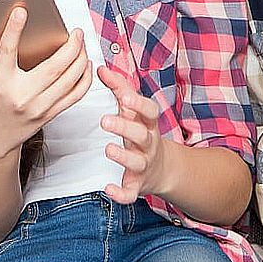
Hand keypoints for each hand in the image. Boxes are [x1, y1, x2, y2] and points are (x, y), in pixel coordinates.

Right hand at [0, 6, 93, 158]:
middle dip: (71, 46)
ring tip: (82, 45)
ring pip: (69, 80)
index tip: (21, 12)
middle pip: (53, 67)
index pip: (7, 51)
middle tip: (76, 32)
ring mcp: (39, 106)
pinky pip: (75, 95)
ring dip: (81, 59)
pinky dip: (84, 78)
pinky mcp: (51, 113)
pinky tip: (85, 65)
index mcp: (1, 82)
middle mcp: (22, 95)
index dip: (14, 30)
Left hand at [97, 64, 165, 203]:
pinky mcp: (137, 185)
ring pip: (136, 162)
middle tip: (104, 121)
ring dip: (123, 157)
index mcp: (148, 124)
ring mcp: (144, 165)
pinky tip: (108, 189)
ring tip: (108, 149)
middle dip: (125, 128)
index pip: (149, 111)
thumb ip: (119, 89)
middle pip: (141, 135)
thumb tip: (100, 68)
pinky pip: (131, 192)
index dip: (139, 104)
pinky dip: (121, 193)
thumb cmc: (141, 132)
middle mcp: (148, 144)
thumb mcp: (134, 111)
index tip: (125, 97)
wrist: (162, 168)